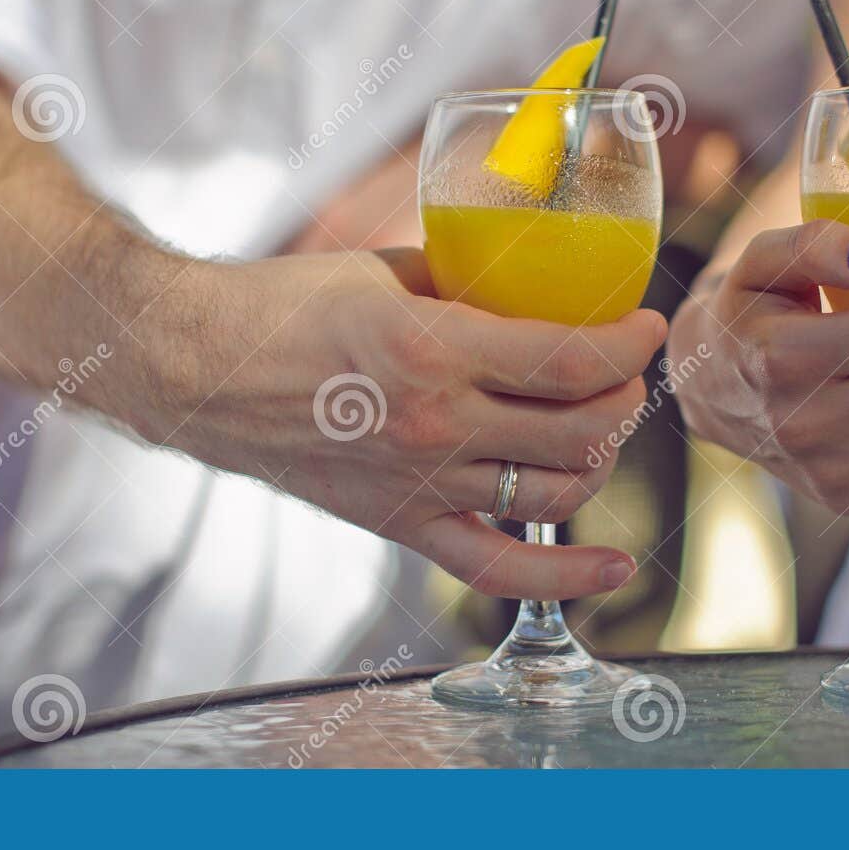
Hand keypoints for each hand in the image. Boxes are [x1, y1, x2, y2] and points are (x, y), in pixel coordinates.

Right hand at [145, 248, 666, 598]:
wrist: (203, 370)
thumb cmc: (287, 306)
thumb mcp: (389, 271)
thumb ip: (471, 288)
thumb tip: (539, 292)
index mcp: (433, 348)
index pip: (572, 361)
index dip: (630, 344)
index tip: (645, 327)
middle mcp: (436, 425)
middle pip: (579, 429)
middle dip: (625, 396)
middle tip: (624, 371)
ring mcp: (420, 484)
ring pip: (555, 490)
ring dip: (600, 456)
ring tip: (600, 425)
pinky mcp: (402, 523)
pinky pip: (498, 569)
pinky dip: (565, 578)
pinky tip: (615, 568)